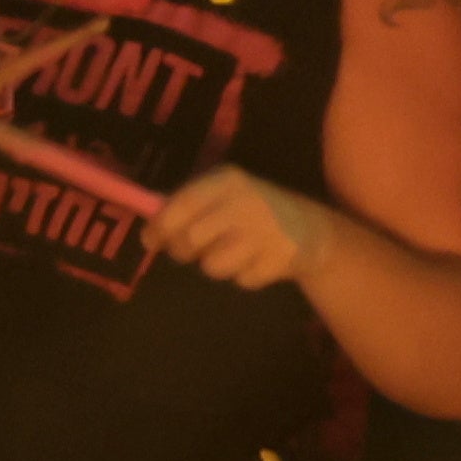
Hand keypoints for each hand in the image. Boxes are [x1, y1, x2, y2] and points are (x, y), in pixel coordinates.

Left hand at [144, 167, 325, 291]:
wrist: (311, 229)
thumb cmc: (253, 213)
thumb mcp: (222, 198)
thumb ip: (187, 208)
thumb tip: (149, 234)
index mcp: (227, 180)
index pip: (179, 206)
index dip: (159, 228)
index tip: (151, 241)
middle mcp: (245, 201)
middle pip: (190, 240)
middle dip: (185, 251)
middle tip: (195, 251)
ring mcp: (266, 230)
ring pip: (213, 266)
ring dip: (219, 266)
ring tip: (236, 253)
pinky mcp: (281, 258)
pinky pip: (243, 280)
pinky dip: (246, 276)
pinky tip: (259, 260)